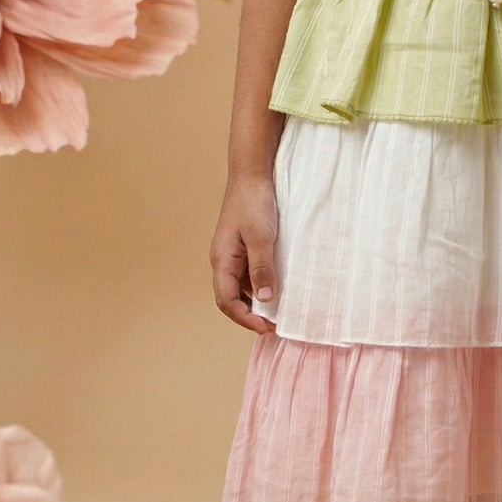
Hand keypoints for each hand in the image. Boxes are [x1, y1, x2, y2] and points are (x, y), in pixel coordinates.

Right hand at [210, 174, 279, 333]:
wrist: (252, 174)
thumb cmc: (254, 202)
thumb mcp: (261, 237)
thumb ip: (262, 267)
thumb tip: (264, 298)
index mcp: (222, 260)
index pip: (226, 301)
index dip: (245, 319)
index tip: (267, 328)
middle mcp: (224, 260)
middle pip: (231, 298)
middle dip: (250, 315)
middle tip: (275, 325)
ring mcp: (233, 254)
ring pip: (241, 287)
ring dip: (257, 301)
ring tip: (279, 310)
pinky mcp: (243, 246)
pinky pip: (249, 273)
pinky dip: (261, 284)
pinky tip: (278, 286)